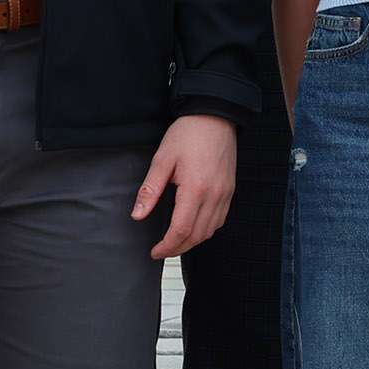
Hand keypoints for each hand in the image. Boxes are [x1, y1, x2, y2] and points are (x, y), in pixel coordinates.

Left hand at [132, 113, 235, 259]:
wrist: (215, 116)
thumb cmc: (188, 134)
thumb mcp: (162, 159)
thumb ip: (150, 190)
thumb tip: (138, 214)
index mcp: (195, 188)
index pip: (181, 230)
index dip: (167, 246)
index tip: (155, 251)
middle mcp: (214, 194)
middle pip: (198, 236)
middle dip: (178, 248)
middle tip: (162, 250)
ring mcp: (225, 193)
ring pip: (211, 230)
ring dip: (193, 241)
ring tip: (176, 242)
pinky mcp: (230, 189)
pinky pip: (220, 219)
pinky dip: (207, 229)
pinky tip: (195, 227)